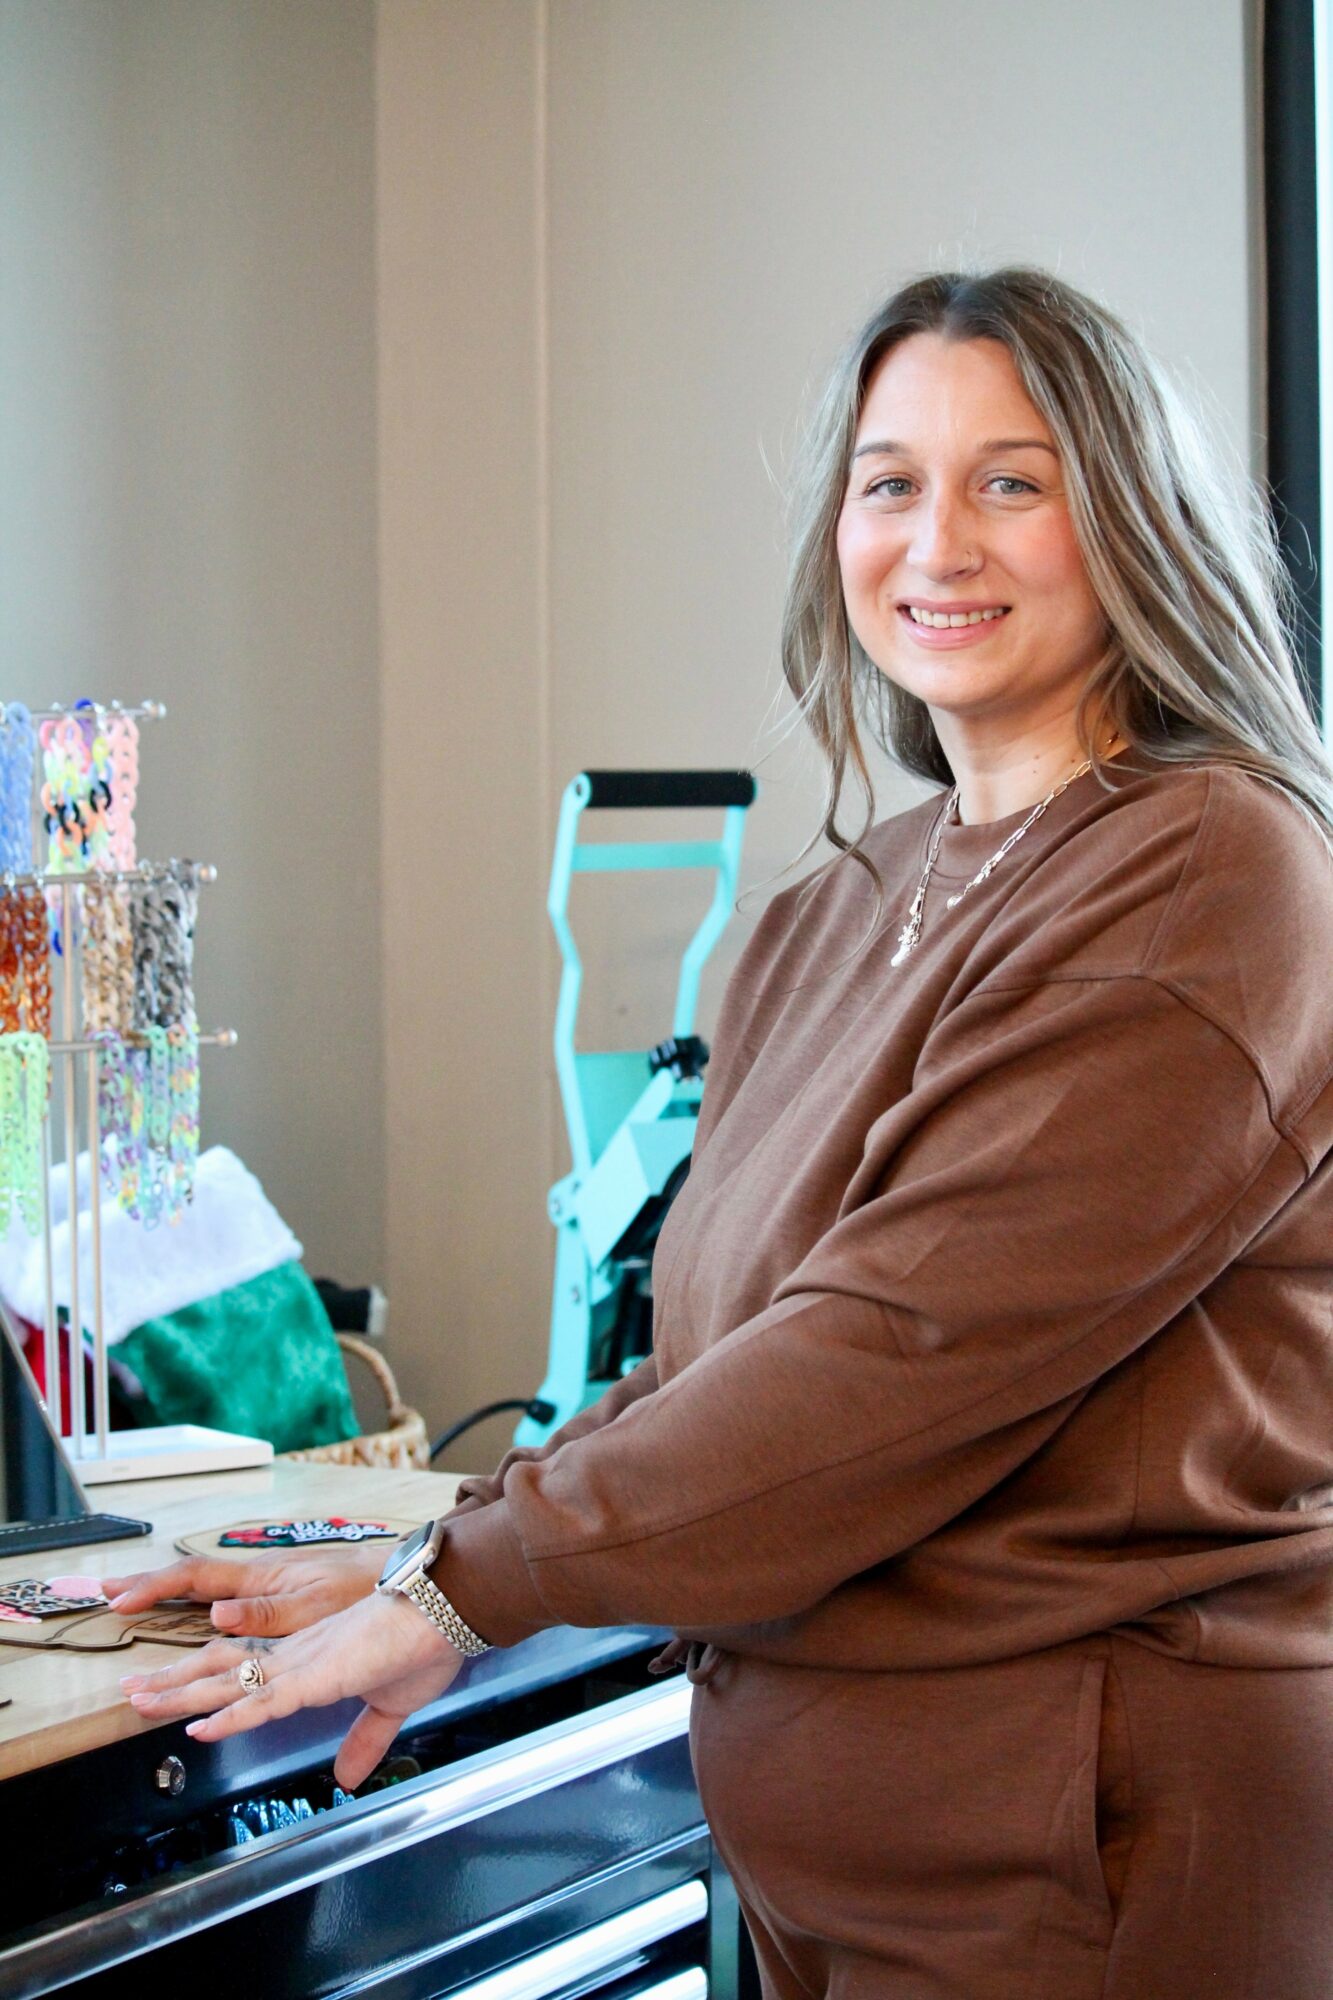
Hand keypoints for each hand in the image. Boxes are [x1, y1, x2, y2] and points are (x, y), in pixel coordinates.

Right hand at [101, 1548, 384, 1638]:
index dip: (154, 1588)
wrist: (409, 1584)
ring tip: (134, 1611)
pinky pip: (230, 1606)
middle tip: (106, 1593)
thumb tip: (216, 1614)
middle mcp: (260, 1583)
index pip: (195, 1578)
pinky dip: (200, 1609)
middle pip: (192, 1582)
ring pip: (208, 1597)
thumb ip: (266, 1612)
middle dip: (148, 1587)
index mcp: (263, 1580)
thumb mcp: (316, 1605)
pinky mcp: (288, 1607)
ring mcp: (272, 1593)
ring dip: (169, 1602)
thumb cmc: (367, 1591)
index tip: (118, 1598)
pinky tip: (194, 1619)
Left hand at [121, 1591, 464, 1790]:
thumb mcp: (390, 1707)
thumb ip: (364, 1741)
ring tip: (140, 1700)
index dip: (208, 1682)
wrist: (449, 1611)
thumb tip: (347, 1778)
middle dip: (176, 1683)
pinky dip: (232, 1715)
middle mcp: (298, 1657)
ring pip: (230, 1681)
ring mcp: (305, 1663)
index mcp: (313, 1660)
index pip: (248, 1670)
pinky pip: (265, 1700)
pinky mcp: (320, 1675)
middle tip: (132, 1691)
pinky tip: (202, 1727)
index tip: (173, 1694)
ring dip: (183, 1693)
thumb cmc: (426, 1646)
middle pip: (223, 1669)